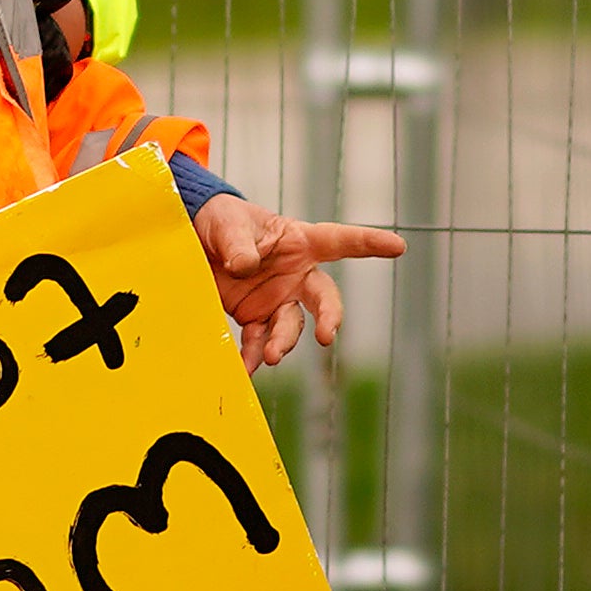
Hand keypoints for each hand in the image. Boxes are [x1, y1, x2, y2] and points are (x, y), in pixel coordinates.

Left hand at [193, 193, 404, 373]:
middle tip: (325, 336)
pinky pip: (259, 341)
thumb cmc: (220, 221)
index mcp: (298, 242)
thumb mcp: (226, 225)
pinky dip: (252, 356)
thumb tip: (245, 267)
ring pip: (291, 326)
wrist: (192, 243)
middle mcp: (295, 274)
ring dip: (283, 342)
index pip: (340, 241)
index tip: (398, 246)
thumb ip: (238, 244)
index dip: (369, 242)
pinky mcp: (254, 317)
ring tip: (272, 356)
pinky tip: (245, 368)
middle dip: (329, 317)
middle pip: (323, 297)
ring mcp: (277, 298)